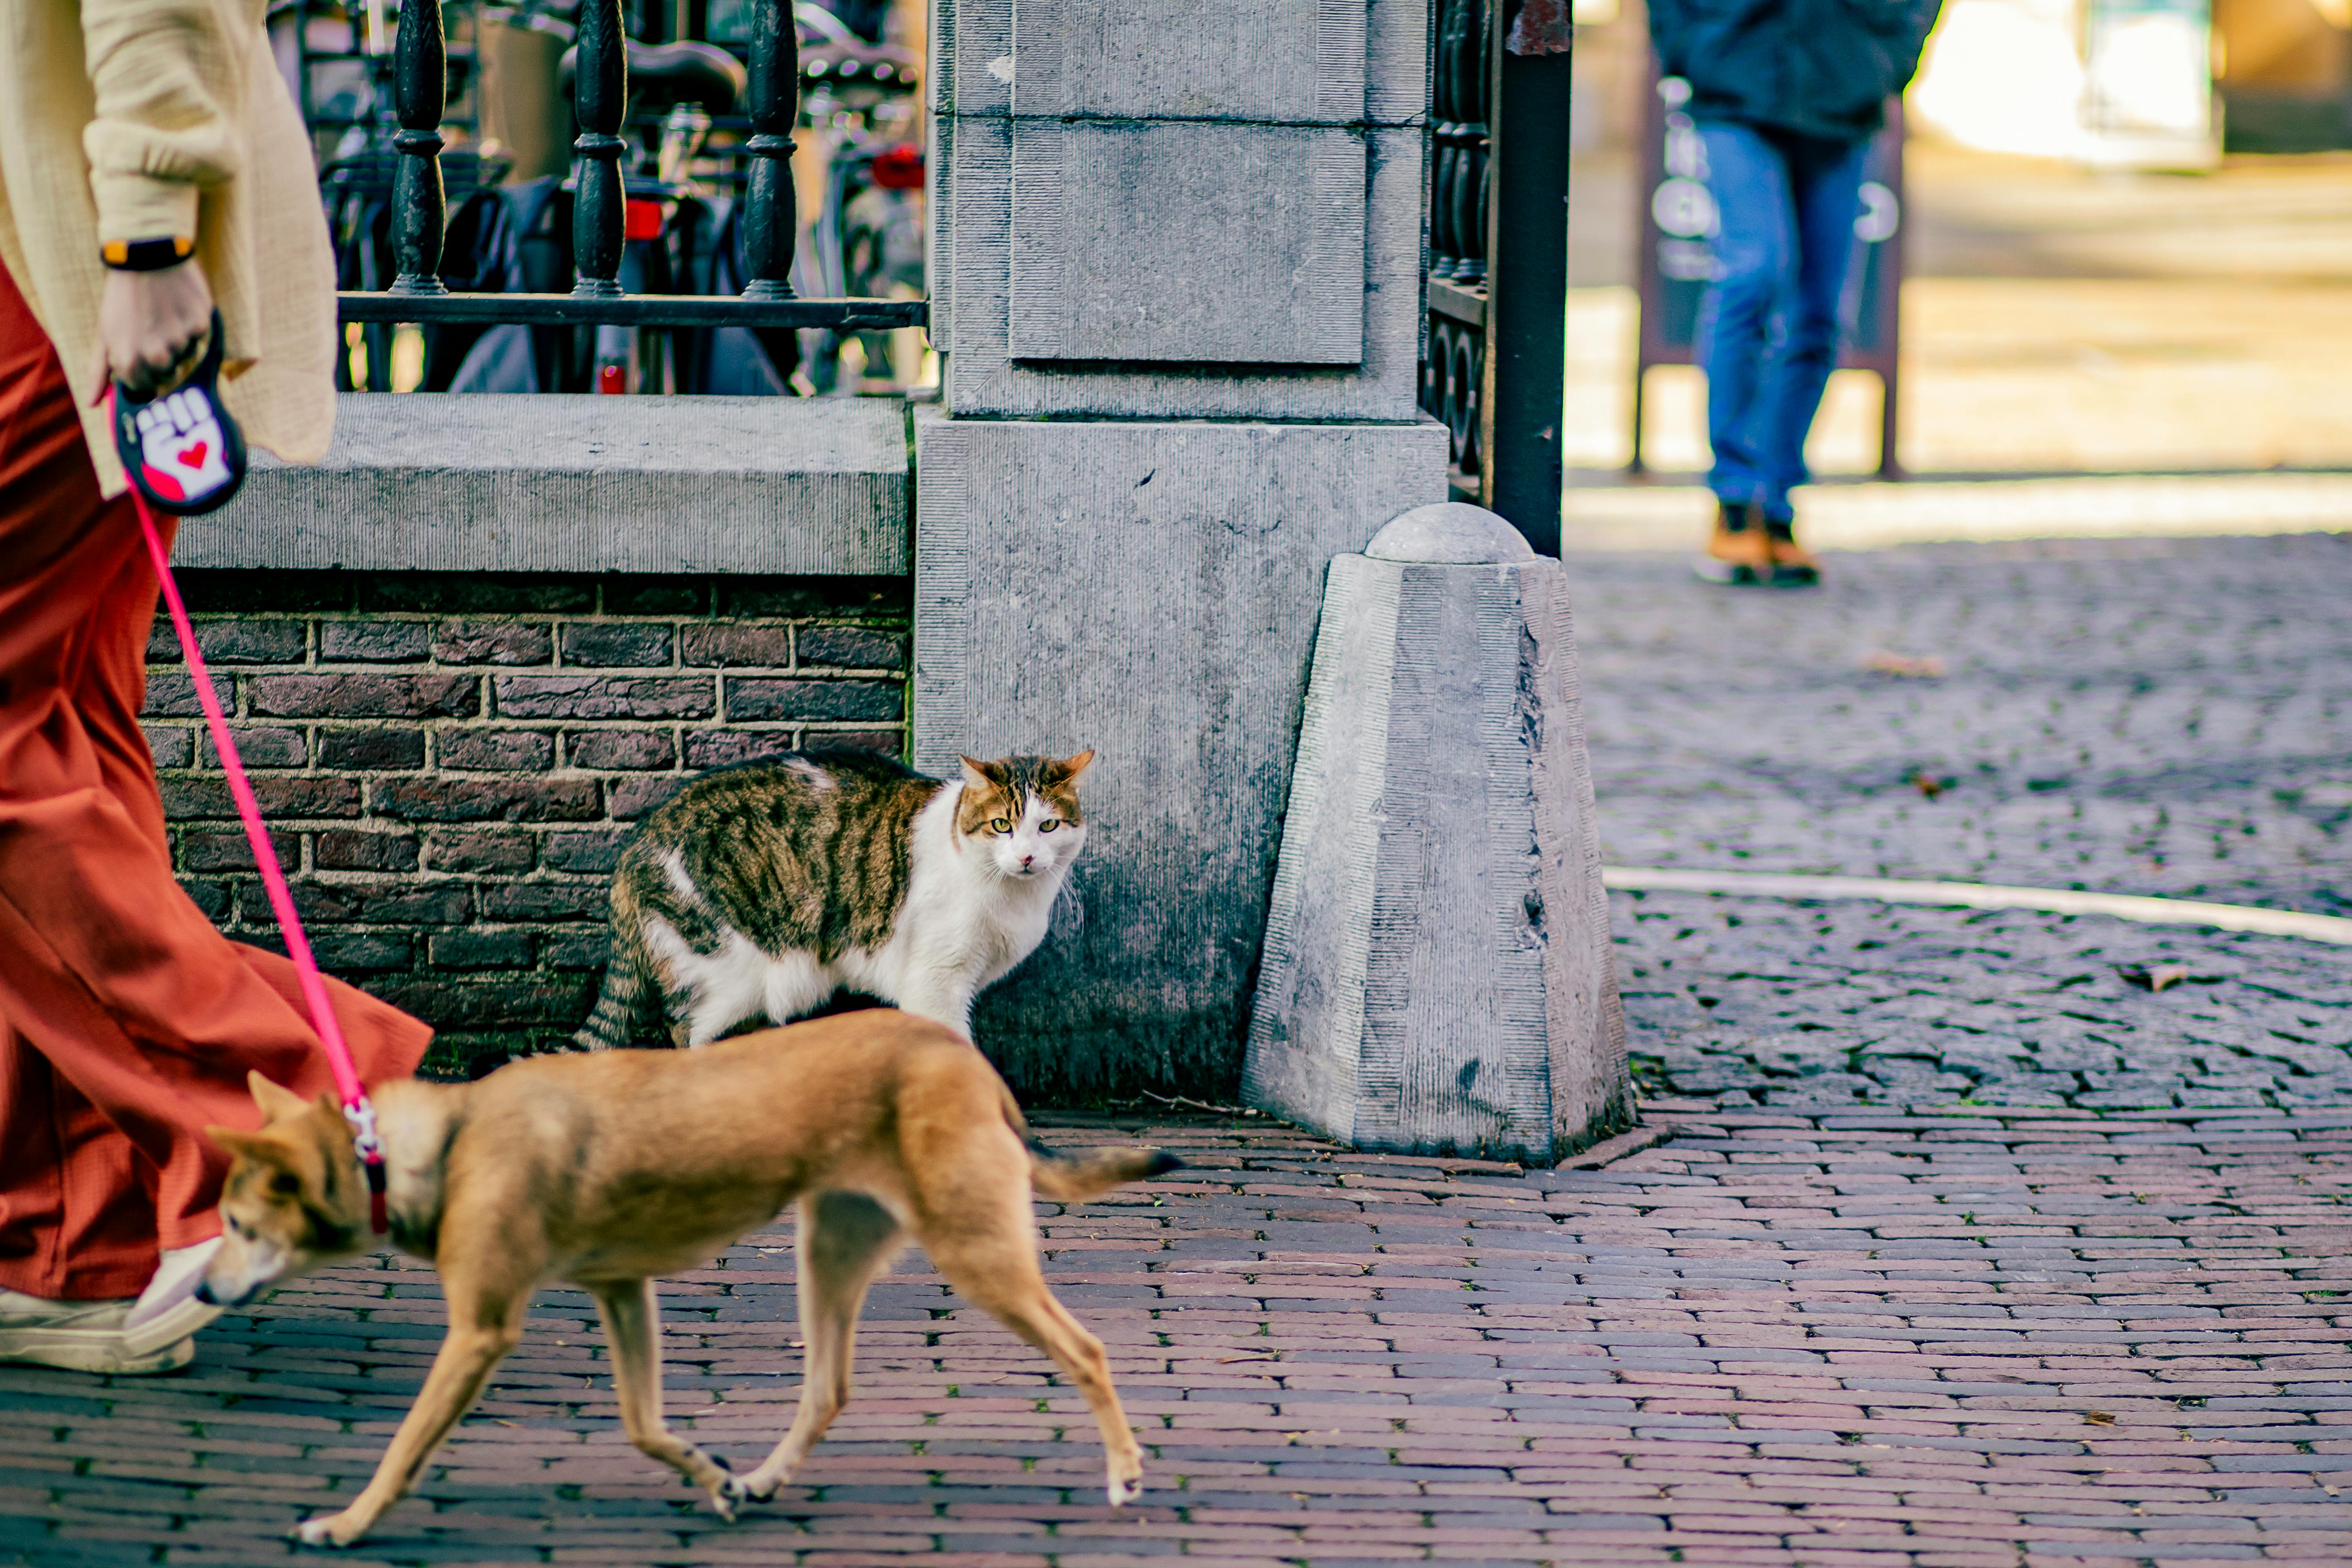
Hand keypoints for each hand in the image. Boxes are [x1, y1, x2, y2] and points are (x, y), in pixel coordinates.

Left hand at [89, 261, 213, 399]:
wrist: (144, 256)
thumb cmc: (121, 298)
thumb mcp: (103, 334)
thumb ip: (99, 373)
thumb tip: (94, 404)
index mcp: (129, 361)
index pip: (147, 387)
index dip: (144, 370)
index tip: (140, 350)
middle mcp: (155, 355)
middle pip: (169, 373)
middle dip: (163, 356)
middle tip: (153, 328)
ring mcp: (179, 341)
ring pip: (186, 354)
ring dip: (178, 339)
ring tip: (164, 314)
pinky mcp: (200, 325)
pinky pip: (200, 337)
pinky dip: (192, 324)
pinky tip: (179, 307)